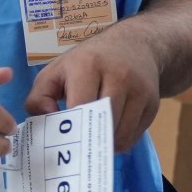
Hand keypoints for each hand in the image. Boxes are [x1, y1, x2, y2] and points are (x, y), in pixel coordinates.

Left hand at [23, 24, 161, 152]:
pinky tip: (110, 131)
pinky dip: (120, 141)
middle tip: (76, 147)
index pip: (80, 106)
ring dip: (104, 144)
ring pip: (120, 135)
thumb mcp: (57, 70)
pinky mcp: (153, 103)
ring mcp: (139, 90)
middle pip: (102, 123)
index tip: (61, 137)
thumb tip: (47, 119)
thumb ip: (39, 96)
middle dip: (87, 140)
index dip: (70, 126)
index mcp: (88, 65)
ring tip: (93, 139)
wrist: (136, 44)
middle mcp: (118, 76)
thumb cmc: (89, 61)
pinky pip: (134, 136)